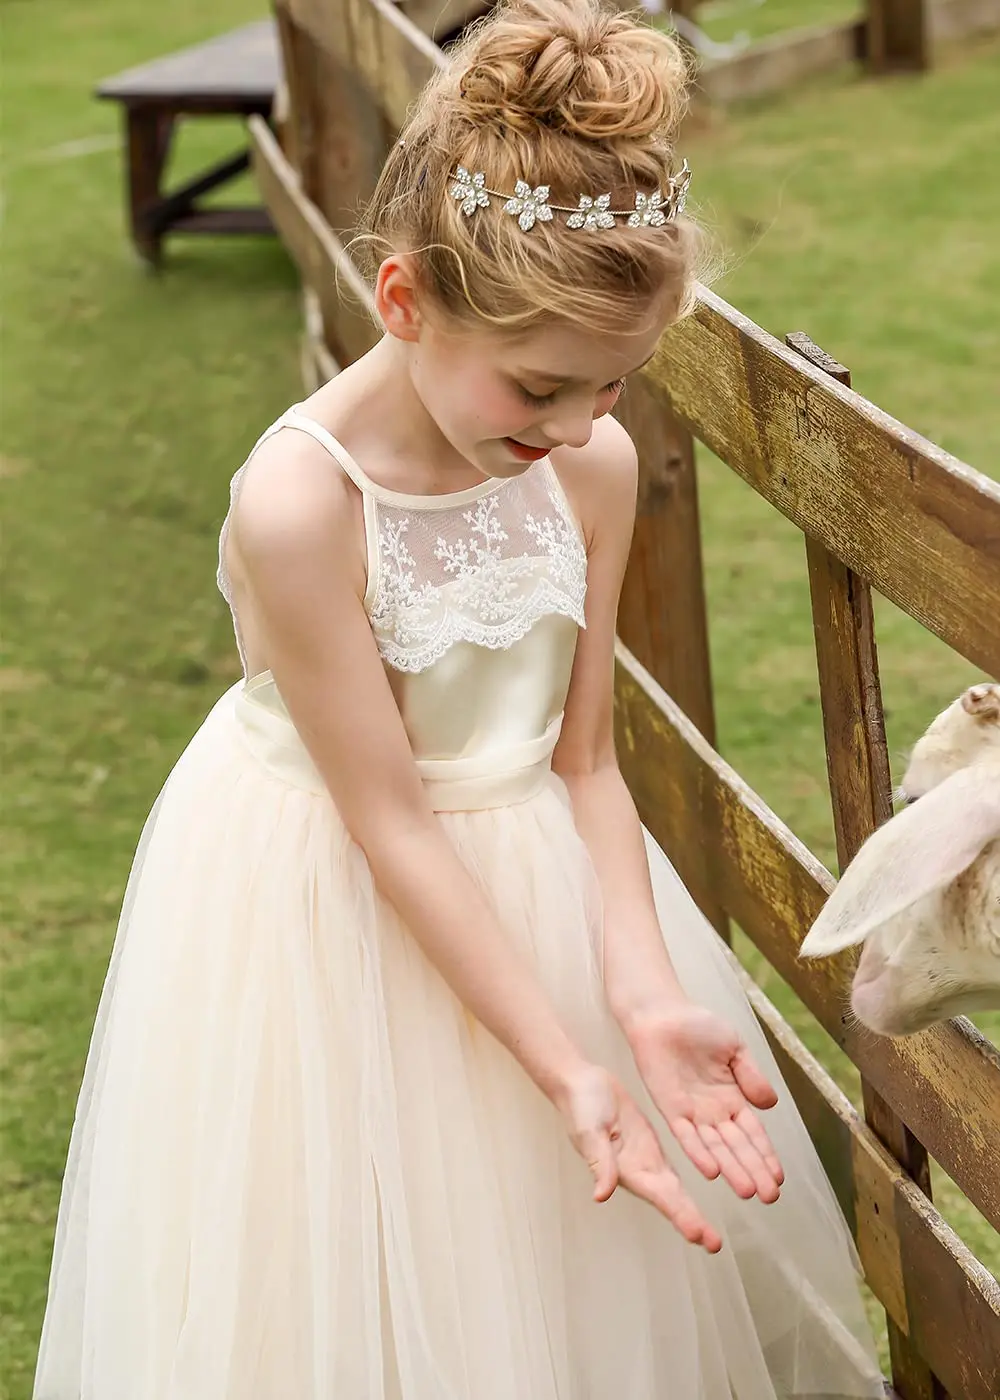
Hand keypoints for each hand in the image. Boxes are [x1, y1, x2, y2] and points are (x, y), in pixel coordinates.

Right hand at [556, 1064, 722, 1252]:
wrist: (581, 1083)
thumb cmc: (581, 1105)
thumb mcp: (589, 1131)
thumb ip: (599, 1161)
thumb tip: (600, 1196)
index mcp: (626, 1169)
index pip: (657, 1196)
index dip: (678, 1214)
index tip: (697, 1234)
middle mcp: (638, 1170)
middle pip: (669, 1200)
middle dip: (691, 1222)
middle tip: (714, 1245)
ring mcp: (645, 1159)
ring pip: (673, 1189)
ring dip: (690, 1211)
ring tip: (712, 1236)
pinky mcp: (649, 1144)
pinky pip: (671, 1168)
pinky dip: (688, 1182)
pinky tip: (701, 1194)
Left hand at [627, 1003, 783, 1202]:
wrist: (662, 1012)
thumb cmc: (698, 1026)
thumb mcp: (734, 1048)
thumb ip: (752, 1076)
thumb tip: (771, 1104)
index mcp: (732, 1098)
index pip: (753, 1133)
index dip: (766, 1155)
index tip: (779, 1179)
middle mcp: (713, 1112)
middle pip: (737, 1147)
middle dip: (754, 1171)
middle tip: (770, 1197)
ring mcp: (692, 1113)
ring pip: (715, 1148)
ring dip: (731, 1169)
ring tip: (747, 1192)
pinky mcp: (670, 1108)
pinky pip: (686, 1135)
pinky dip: (698, 1153)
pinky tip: (711, 1172)